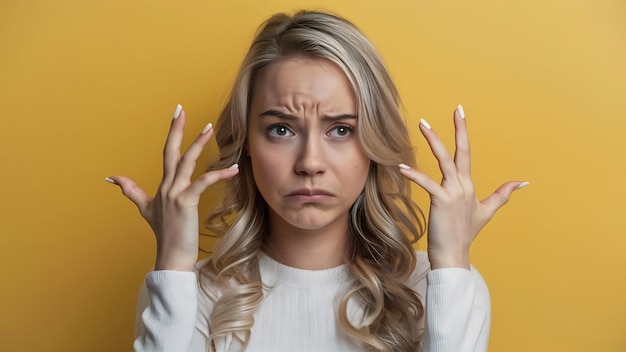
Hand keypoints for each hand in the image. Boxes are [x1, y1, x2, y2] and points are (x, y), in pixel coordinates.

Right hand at [105, 104, 238, 270]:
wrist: (171, 257)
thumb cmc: (164, 234)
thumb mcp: (146, 209)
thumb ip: (131, 191)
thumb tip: (111, 177)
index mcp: (163, 185)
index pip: (166, 152)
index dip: (172, 132)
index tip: (178, 113)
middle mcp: (168, 186)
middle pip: (172, 151)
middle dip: (176, 129)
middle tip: (181, 109)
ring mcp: (175, 194)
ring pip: (186, 163)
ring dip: (198, 144)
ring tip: (209, 128)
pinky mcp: (186, 203)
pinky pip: (202, 183)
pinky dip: (219, 174)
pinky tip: (233, 169)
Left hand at [398, 105, 527, 269]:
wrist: (454, 254)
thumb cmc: (465, 233)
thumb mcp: (486, 211)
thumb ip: (502, 194)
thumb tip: (523, 182)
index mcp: (468, 184)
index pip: (466, 151)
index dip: (462, 131)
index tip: (459, 112)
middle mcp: (462, 185)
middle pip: (460, 151)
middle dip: (458, 129)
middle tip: (455, 108)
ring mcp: (453, 192)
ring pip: (445, 161)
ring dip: (434, 141)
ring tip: (423, 124)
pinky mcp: (442, 201)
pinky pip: (428, 183)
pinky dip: (415, 174)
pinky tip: (401, 167)